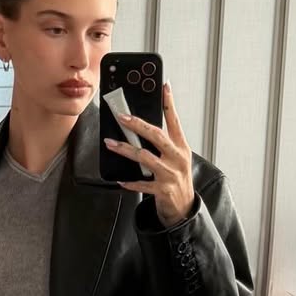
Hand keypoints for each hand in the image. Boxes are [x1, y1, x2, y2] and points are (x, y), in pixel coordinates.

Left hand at [104, 82, 195, 227]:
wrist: (184, 208)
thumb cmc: (177, 180)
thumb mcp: (177, 159)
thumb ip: (165, 144)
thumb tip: (144, 129)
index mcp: (181, 147)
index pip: (175, 121)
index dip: (170, 103)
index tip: (164, 87)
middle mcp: (177, 158)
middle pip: (157, 136)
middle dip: (138, 125)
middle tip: (122, 117)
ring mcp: (170, 174)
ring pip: (145, 157)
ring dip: (125, 150)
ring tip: (111, 144)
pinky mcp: (162, 190)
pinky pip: (142, 184)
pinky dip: (130, 182)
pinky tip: (120, 179)